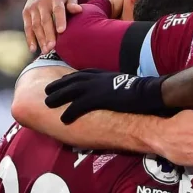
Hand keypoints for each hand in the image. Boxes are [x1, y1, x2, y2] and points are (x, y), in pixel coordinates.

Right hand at [23, 0, 81, 53]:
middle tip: (52, 47)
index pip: (57, 9)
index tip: (61, 31)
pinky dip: (30, 39)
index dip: (59, 20)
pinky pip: (27, 27)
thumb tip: (78, 10)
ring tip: (46, 51)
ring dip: (40, 39)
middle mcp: (42, 2)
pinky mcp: (26, 13)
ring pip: (35, 25)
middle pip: (45, 20)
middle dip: (48, 34)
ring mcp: (32, 7)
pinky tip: (33, 49)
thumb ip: (73, 4)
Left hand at [44, 69, 169, 122]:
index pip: (80, 74)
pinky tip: (63, 119)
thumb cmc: (138, 89)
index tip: (61, 82)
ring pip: (69, 91)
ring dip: (57, 97)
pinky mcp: (97, 98)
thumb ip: (111, 85)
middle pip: (70, 81)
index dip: (68, 79)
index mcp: (101, 74)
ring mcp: (95, 87)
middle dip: (57, 86)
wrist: (146, 91)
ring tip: (47, 103)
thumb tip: (109, 91)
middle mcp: (95, 78)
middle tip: (47, 92)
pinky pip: (78, 106)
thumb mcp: (120, 82)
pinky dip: (69, 112)